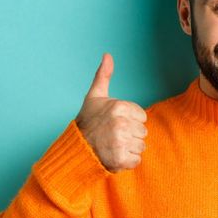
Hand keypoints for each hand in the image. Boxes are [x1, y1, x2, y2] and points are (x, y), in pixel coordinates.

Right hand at [74, 53, 147, 172]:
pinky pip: (137, 161)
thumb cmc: (87, 122)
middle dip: (130, 135)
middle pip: (143, 132)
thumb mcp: (95, 96)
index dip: (130, 120)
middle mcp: (121, 123)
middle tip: (112, 135)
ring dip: (129, 149)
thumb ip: (103, 75)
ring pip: (141, 147)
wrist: (75, 148)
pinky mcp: (121, 159)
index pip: (142, 116)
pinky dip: (127, 162)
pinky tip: (114, 156)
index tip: (115, 123)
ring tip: (113, 145)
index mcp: (119, 107)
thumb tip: (107, 54)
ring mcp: (120, 142)